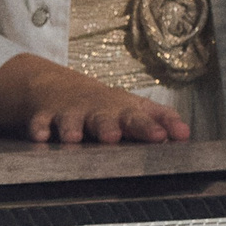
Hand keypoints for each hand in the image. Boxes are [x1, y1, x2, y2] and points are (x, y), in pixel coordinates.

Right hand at [0, 52, 189, 144]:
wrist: (57, 87)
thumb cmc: (104, 106)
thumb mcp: (133, 108)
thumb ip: (161, 120)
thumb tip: (186, 133)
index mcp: (121, 111)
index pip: (141, 118)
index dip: (151, 126)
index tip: (163, 136)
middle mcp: (97, 111)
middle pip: (104, 117)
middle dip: (108, 126)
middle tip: (112, 136)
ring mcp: (70, 113)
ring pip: (71, 121)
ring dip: (72, 128)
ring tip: (74, 138)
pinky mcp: (46, 116)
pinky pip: (40, 123)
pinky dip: (39, 128)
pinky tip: (40, 137)